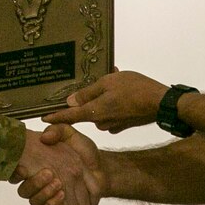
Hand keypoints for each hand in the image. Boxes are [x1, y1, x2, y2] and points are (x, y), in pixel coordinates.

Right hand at [16, 124, 104, 204]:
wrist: (102, 168)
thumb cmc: (83, 152)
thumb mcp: (70, 135)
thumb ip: (57, 130)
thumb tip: (44, 137)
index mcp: (36, 167)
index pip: (16, 173)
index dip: (15, 173)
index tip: (23, 168)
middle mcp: (40, 185)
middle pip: (25, 191)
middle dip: (34, 184)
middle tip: (49, 173)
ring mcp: (50, 198)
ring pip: (36, 203)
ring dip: (45, 195)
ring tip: (59, 185)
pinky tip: (62, 196)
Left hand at [42, 70, 167, 132]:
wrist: (161, 103)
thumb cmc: (134, 89)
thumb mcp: (108, 83)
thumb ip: (88, 92)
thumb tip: (70, 101)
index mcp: (94, 112)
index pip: (69, 116)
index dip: (55, 117)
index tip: (42, 118)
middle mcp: (101, 122)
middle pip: (86, 111)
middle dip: (88, 98)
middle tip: (92, 83)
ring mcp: (113, 124)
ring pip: (100, 110)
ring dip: (102, 97)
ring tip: (113, 80)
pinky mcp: (124, 124)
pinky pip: (112, 112)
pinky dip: (113, 102)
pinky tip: (122, 90)